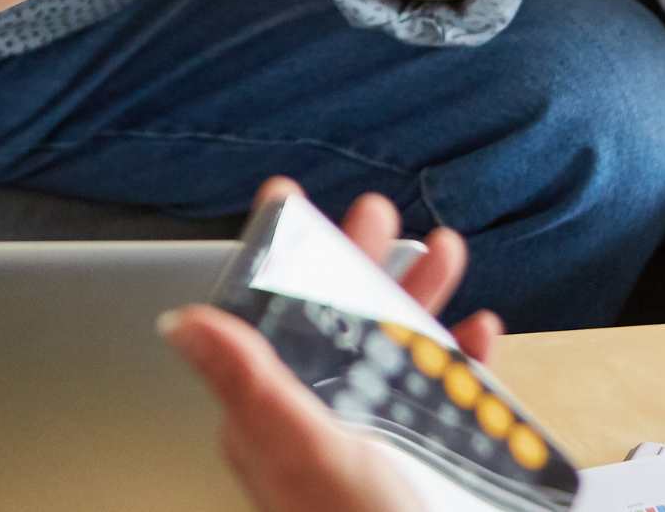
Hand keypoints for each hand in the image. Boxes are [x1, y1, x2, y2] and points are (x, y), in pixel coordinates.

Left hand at [162, 179, 502, 511]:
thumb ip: (250, 382)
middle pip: (336, 323)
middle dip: (362, 265)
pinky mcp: (420, 463)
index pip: (268, 318)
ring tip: (447, 254)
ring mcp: (371, 444)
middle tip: (381, 215)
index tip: (291, 201)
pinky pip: (439, 396)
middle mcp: (319, 427)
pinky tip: (480, 336)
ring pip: (392, 351)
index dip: (283, 257)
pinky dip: (463, 361)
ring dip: (420, 300)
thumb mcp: (306, 451)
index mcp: (276, 418)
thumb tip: (183, 322)